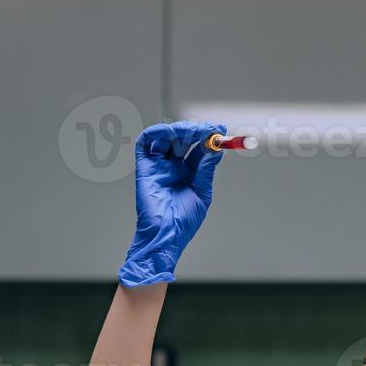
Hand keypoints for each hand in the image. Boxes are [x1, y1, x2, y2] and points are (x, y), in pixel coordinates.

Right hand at [119, 120, 226, 286]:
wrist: (166, 236)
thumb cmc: (183, 222)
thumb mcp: (202, 193)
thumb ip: (206, 170)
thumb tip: (215, 149)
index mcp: (189, 174)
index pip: (199, 149)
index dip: (209, 138)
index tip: (220, 130)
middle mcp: (174, 167)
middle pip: (184, 139)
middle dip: (196, 131)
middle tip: (208, 130)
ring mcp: (159, 166)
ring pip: (166, 137)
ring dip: (179, 129)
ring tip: (192, 131)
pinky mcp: (145, 168)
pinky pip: (146, 143)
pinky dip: (156, 132)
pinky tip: (169, 131)